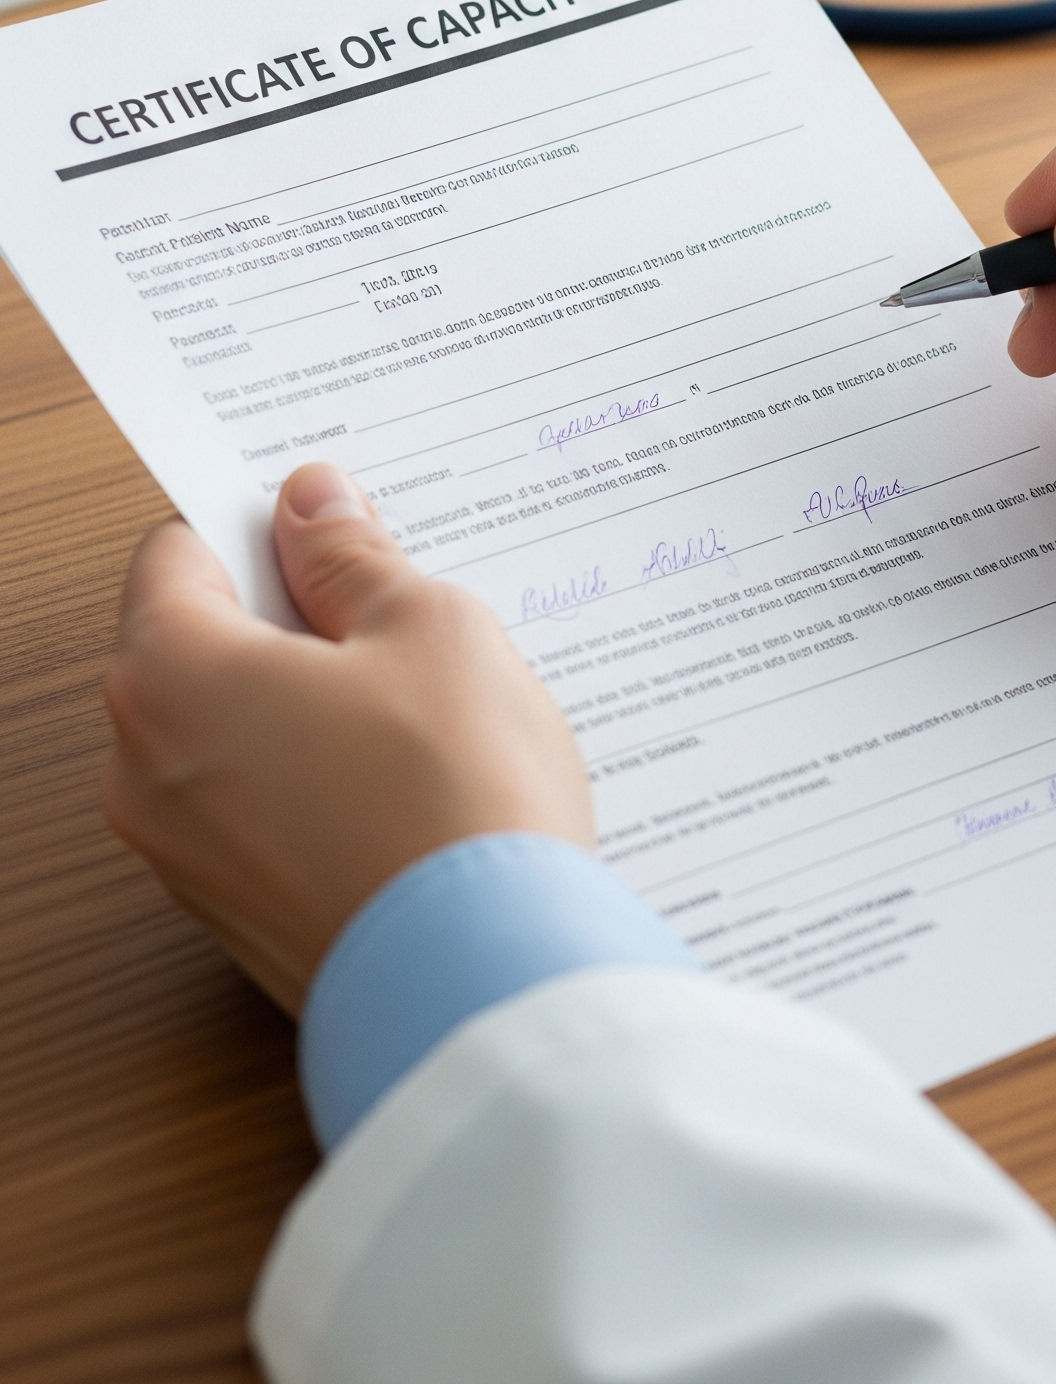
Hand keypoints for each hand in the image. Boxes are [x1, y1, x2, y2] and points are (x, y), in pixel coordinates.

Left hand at [101, 464, 591, 1012]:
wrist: (484, 977)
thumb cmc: (455, 790)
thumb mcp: (429, 626)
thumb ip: (354, 558)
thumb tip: (312, 506)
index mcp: (171, 674)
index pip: (177, 553)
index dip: (260, 525)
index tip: (333, 523)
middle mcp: (143, 769)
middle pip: (200, 648)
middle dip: (292, 618)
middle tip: (400, 615)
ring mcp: (184, 856)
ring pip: (235, 735)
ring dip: (311, 703)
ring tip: (426, 708)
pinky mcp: (237, 916)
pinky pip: (263, 811)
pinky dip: (321, 781)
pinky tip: (414, 786)